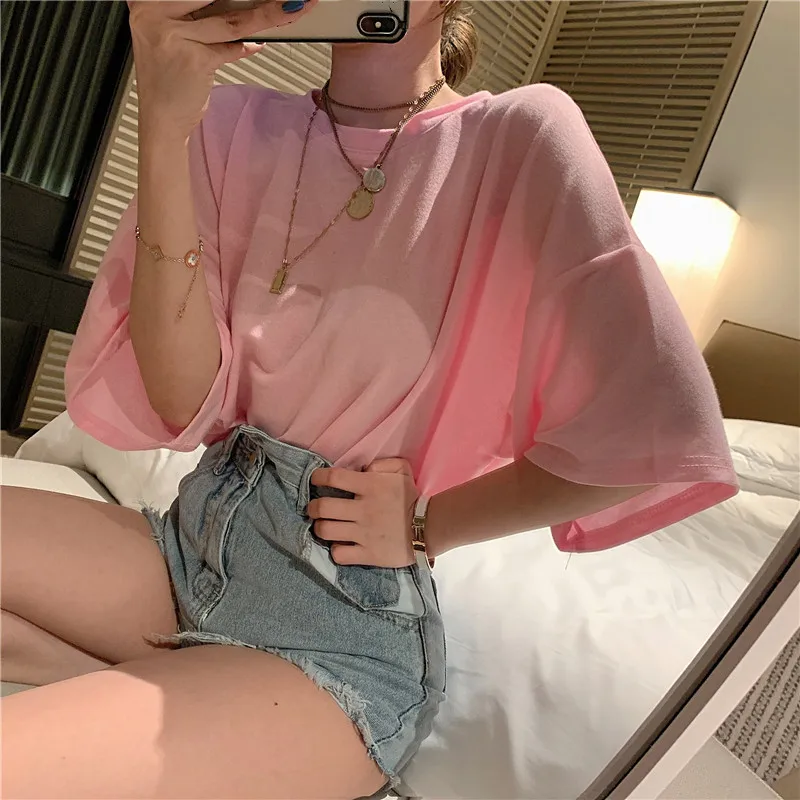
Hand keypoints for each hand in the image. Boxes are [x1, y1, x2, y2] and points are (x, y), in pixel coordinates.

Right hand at [127, 0, 318, 137]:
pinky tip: (259, 44)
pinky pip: (231, 48)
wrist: (159, 117)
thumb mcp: (173, 35)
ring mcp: (174, 36)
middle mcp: (156, 13)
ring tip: (291, 9)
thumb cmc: (168, 77)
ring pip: (231, 22)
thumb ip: (197, 16)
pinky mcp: (195, 60)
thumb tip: (243, 3)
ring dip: (266, 15)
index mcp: (149, 2)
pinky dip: (247, 47)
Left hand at [307, 458, 419, 568]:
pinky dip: (336, 550)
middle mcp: (362, 509)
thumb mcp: (402, 470)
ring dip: (320, 528)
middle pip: (322, 507)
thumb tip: (362, 469)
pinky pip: (339, 554)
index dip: (317, 477)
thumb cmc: (411, 498)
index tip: (315, 480)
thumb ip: (382, 463)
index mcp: (370, 486)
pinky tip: (340, 545)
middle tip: (314, 508)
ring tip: (324, 526)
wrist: (428, 528)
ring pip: (325, 530)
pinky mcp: (368, 554)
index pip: (332, 478)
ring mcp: (364, 534)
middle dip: (312, 507)